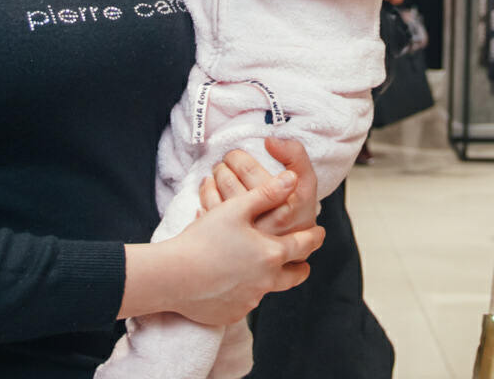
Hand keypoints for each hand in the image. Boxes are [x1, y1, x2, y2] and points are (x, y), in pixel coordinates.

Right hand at [152, 174, 323, 325]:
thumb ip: (267, 193)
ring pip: (268, 289)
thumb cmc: (205, 238)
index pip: (304, 245)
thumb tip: (292, 179)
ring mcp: (250, 300)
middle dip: (301, 267)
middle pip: (295, 276)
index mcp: (272, 253)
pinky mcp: (233, 313)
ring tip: (259, 268)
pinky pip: (245, 302)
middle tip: (302, 262)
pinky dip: (243, 292)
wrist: (173, 275)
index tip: (320, 232)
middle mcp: (267, 280)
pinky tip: (229, 281)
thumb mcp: (236, 209)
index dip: (314, 236)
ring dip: (268, 278)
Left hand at [198, 138, 320, 235]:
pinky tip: (209, 188)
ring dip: (215, 179)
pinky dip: (206, 195)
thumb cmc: (295, 210)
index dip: (238, 158)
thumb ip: (295, 155)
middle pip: (230, 183)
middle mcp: (263, 221)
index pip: (249, 171)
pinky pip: (209, 211)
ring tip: (219, 172)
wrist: (290, 250)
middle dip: (224, 166)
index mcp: (284, 204)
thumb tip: (270, 142)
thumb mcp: (306, 182)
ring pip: (217, 197)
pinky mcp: (232, 244)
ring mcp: (247, 236)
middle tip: (225, 161)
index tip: (235, 154)